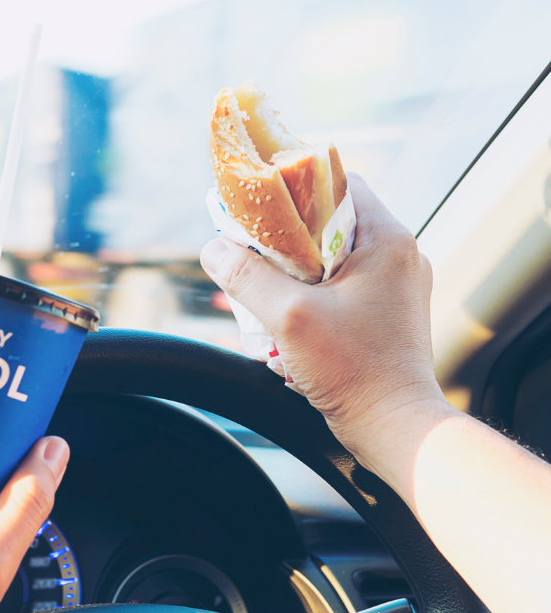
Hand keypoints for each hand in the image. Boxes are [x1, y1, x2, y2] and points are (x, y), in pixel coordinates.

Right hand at [200, 173, 448, 464]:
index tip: (261, 207)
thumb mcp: (289, 317)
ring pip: (334, 256)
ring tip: (267, 289)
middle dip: (287, 236)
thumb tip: (212, 250)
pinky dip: (312, 293)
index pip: (339, 183)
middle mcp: (399, 256)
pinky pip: (343, 285)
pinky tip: (288, 316)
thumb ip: (246, 277)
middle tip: (254, 251)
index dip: (295, 187)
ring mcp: (397, 286)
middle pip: (332, 221)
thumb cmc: (355, 372)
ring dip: (297, 269)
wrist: (397, 429)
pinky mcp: (388, 313)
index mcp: (388, 240)